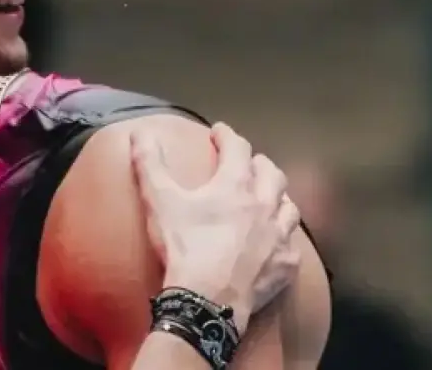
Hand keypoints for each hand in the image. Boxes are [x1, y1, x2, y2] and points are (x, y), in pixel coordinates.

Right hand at [131, 122, 301, 332]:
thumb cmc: (184, 247)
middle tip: (247, 163)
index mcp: (235, 185)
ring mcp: (279, 236)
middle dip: (259, 163)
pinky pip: (292, 245)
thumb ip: (149, 163)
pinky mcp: (286, 265)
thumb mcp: (159, 201)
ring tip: (268, 198)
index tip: (218, 132)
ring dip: (278, 197)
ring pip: (289, 207)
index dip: (227, 136)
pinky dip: (284, 238)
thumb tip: (139, 132)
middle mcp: (264, 204)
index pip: (237, 148)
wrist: (207, 301)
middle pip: (271, 173)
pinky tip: (276, 242)